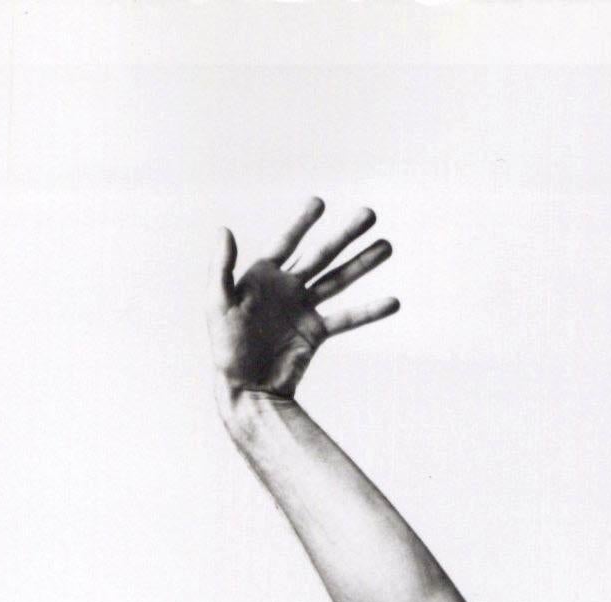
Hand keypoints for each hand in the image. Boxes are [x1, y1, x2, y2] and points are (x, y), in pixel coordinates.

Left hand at [213, 200, 397, 400]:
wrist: (246, 390)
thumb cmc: (226, 349)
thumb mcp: (218, 306)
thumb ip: (220, 268)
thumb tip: (224, 230)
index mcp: (264, 276)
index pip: (286, 241)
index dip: (302, 222)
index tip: (320, 202)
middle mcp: (288, 287)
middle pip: (322, 255)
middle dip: (345, 234)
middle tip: (369, 213)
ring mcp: (304, 309)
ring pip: (338, 280)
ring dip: (363, 263)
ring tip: (387, 246)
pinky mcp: (315, 333)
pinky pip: (346, 319)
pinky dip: (369, 311)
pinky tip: (392, 302)